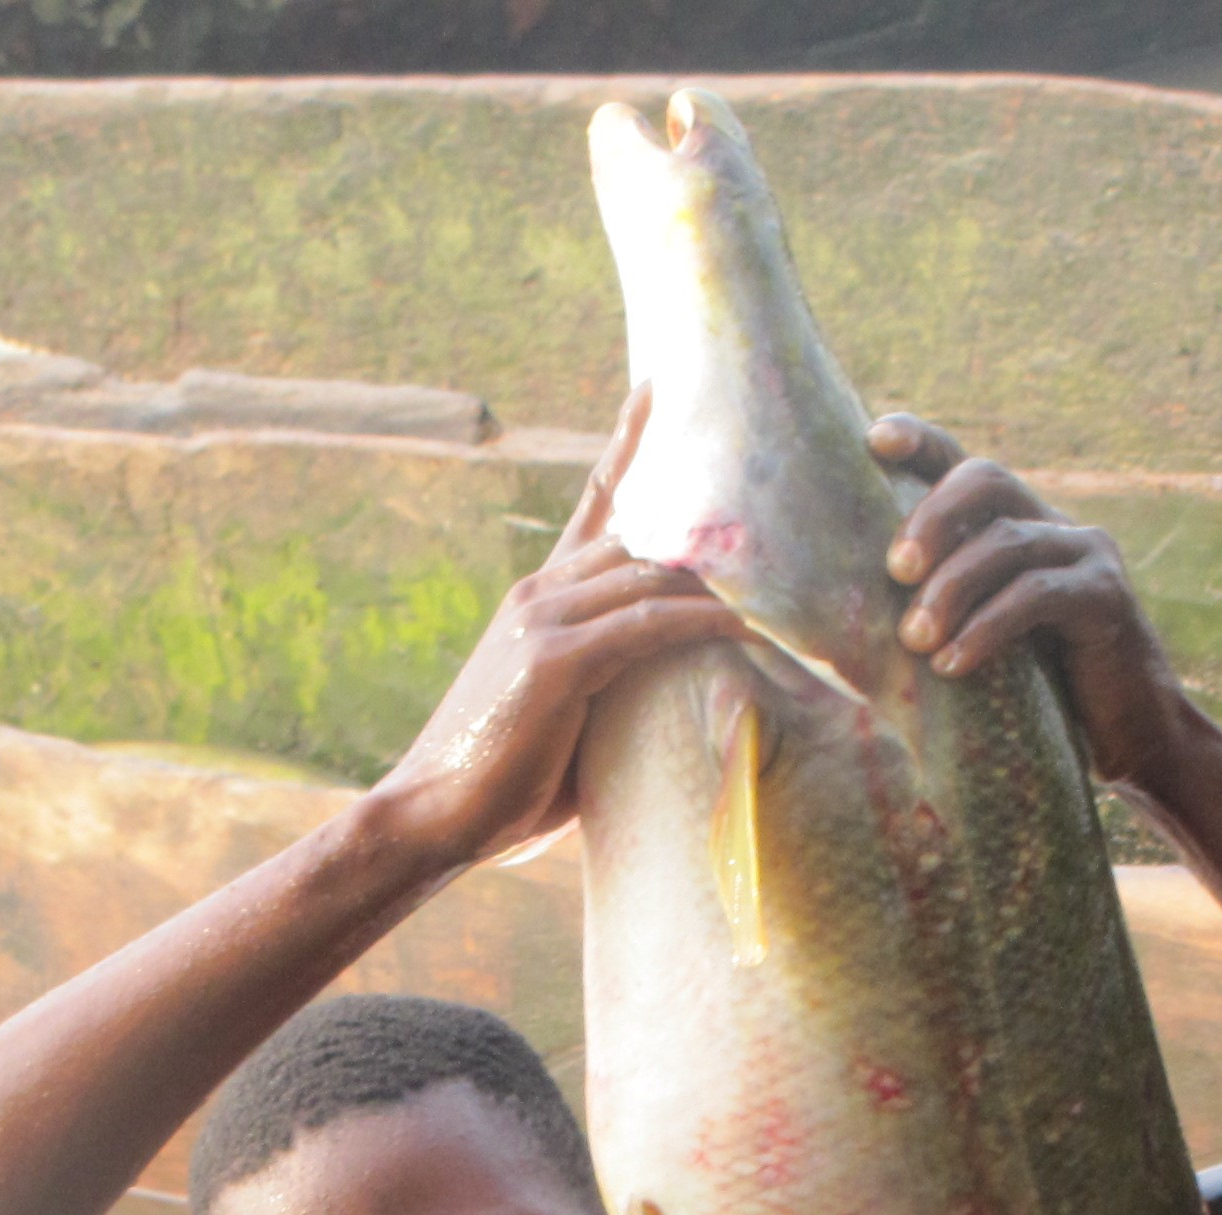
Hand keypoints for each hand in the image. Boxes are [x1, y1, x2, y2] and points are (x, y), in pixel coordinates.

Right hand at [364, 386, 747, 869]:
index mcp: (537, 599)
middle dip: (708, 510)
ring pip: (649, 572)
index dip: (627, 445)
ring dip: (724, 572)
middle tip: (780, 488)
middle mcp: (539, 593)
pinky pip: (648, 626)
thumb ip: (613, 688)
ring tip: (793, 559)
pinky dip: (707, 621)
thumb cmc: (498, 787)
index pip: (593, 504)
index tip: (657, 391)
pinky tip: (756, 622)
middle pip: (636, 525)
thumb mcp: (565, 721)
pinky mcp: (554, 661)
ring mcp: (542, 621)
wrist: (428, 816)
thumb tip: (681, 698)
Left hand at [872, 414, 1190, 792]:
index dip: (922, 441)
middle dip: (932, 516)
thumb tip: (837, 622)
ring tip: (914, 640)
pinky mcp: (1107, 596)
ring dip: (950, 589)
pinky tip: (952, 665)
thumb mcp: (975, 642)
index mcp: (1015, 525)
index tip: (873, 439)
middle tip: (894, 570)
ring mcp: (1085, 554)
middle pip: (986, 479)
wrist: (1131, 737)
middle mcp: (1051, 524)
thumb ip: (932, 615)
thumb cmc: (1038, 697)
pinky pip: (1036, 597)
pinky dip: (986, 629)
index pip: (963, 465)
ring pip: (1006, 542)